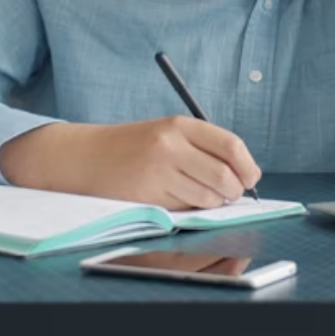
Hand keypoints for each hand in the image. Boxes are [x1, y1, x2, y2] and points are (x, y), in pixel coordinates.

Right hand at [0, 117, 262, 209]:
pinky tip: (177, 200)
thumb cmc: (132, 147)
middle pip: (224, 176)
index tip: (251, 177)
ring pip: (207, 198)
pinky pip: (185, 210)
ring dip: (212, 203)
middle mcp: (170, 145)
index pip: (230, 145)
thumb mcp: (166, 133)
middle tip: (230, 194)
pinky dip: (190, 210)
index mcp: (179, 125)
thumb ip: (201, 147)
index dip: (248, 166)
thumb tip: (243, 174)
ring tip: (199, 196)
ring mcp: (158, 172)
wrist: (84, 156)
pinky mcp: (147, 196)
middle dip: (234, 191)